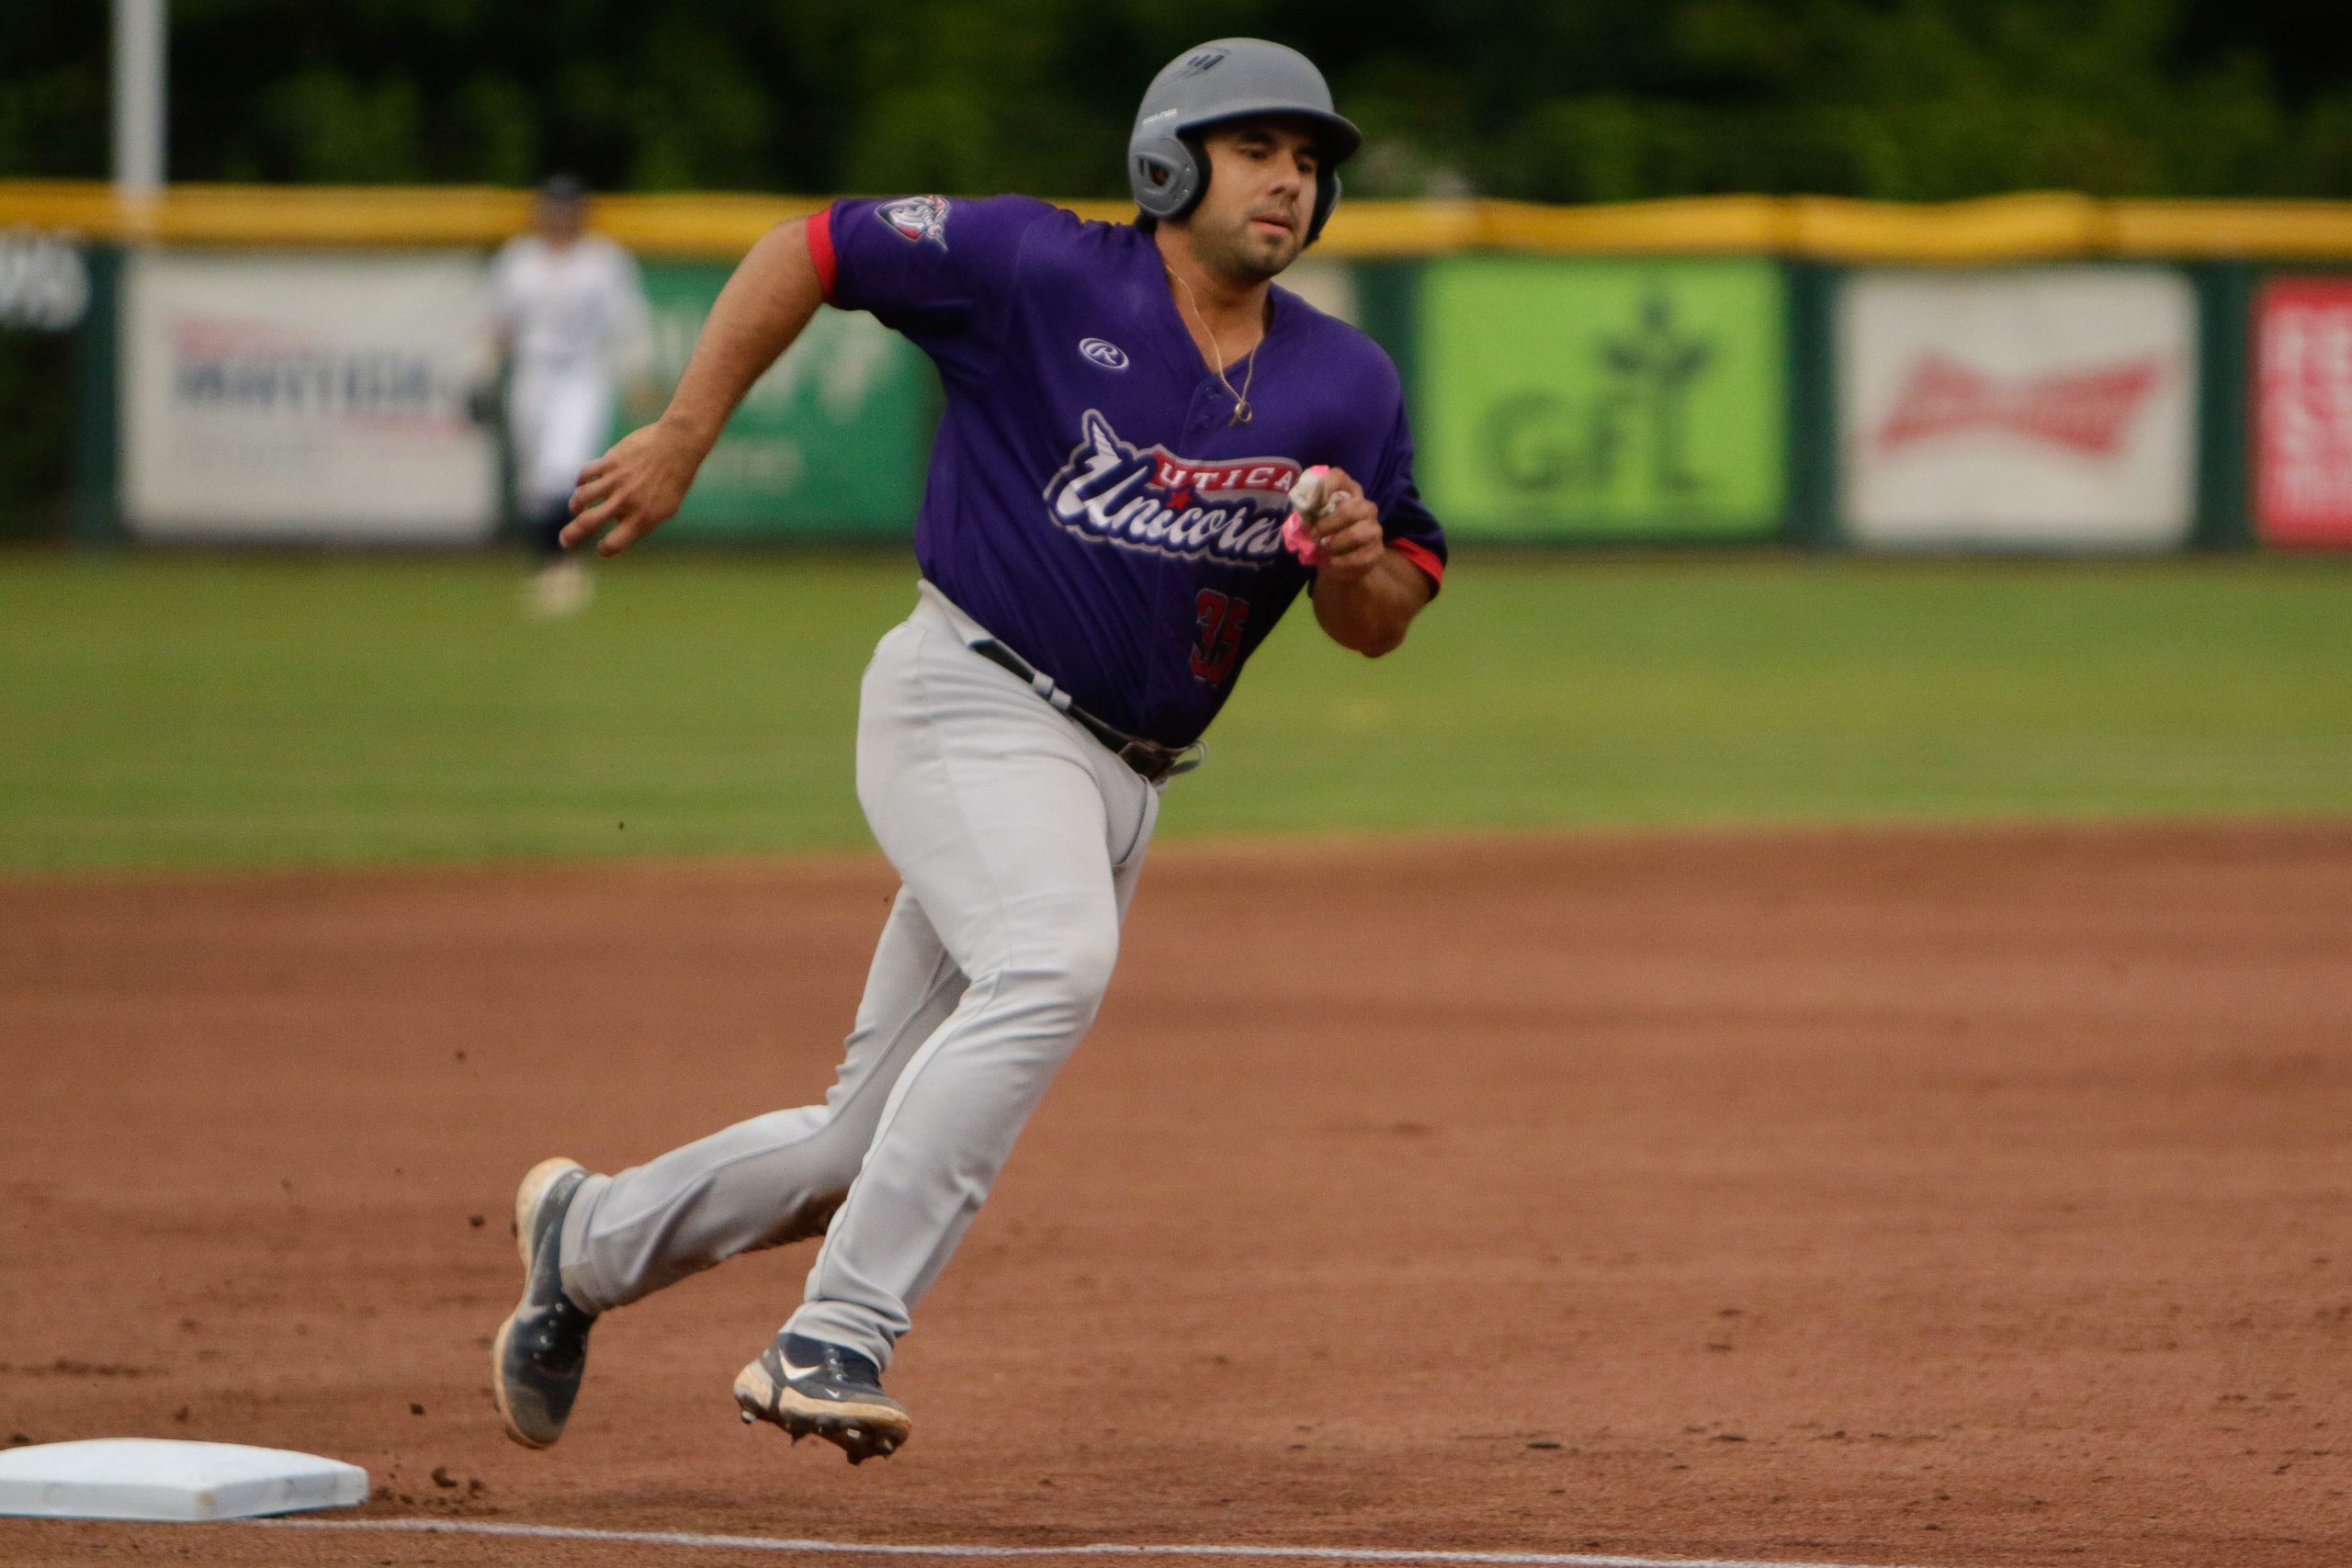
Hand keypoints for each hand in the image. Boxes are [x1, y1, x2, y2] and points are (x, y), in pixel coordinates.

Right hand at [561, 419, 706, 556]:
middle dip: (570, 536)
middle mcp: (625, 502)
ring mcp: (615, 481)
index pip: (613, 544)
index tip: (602, 548)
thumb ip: (642, 518)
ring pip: (581, 498)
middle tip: (564, 541)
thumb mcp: (666, 507)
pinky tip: (582, 485)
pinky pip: (585, 474)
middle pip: (587, 523)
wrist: (677, 445)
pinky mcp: (609, 462)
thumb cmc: (676, 478)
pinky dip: (580, 482)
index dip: (605, 549)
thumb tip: (618, 524)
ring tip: (576, 509)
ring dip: (575, 506)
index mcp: (642, 518)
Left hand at [1304, 465, 1383, 586]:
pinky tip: (1333, 560)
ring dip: (1334, 543)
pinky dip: (1340, 561)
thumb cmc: (1325, 535)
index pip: (1339, 476)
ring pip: (1354, 534)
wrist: (1339, 564)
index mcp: (1348, 492)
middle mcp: (1365, 506)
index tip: (1310, 500)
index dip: (1324, 485)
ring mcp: (1374, 528)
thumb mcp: (1312, 521)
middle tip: (1314, 535)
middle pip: (1348, 509)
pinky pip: (1358, 556)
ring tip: (1324, 548)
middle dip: (1326, 525)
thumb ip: (1306, 512)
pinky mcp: (1376, 550)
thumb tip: (1302, 507)